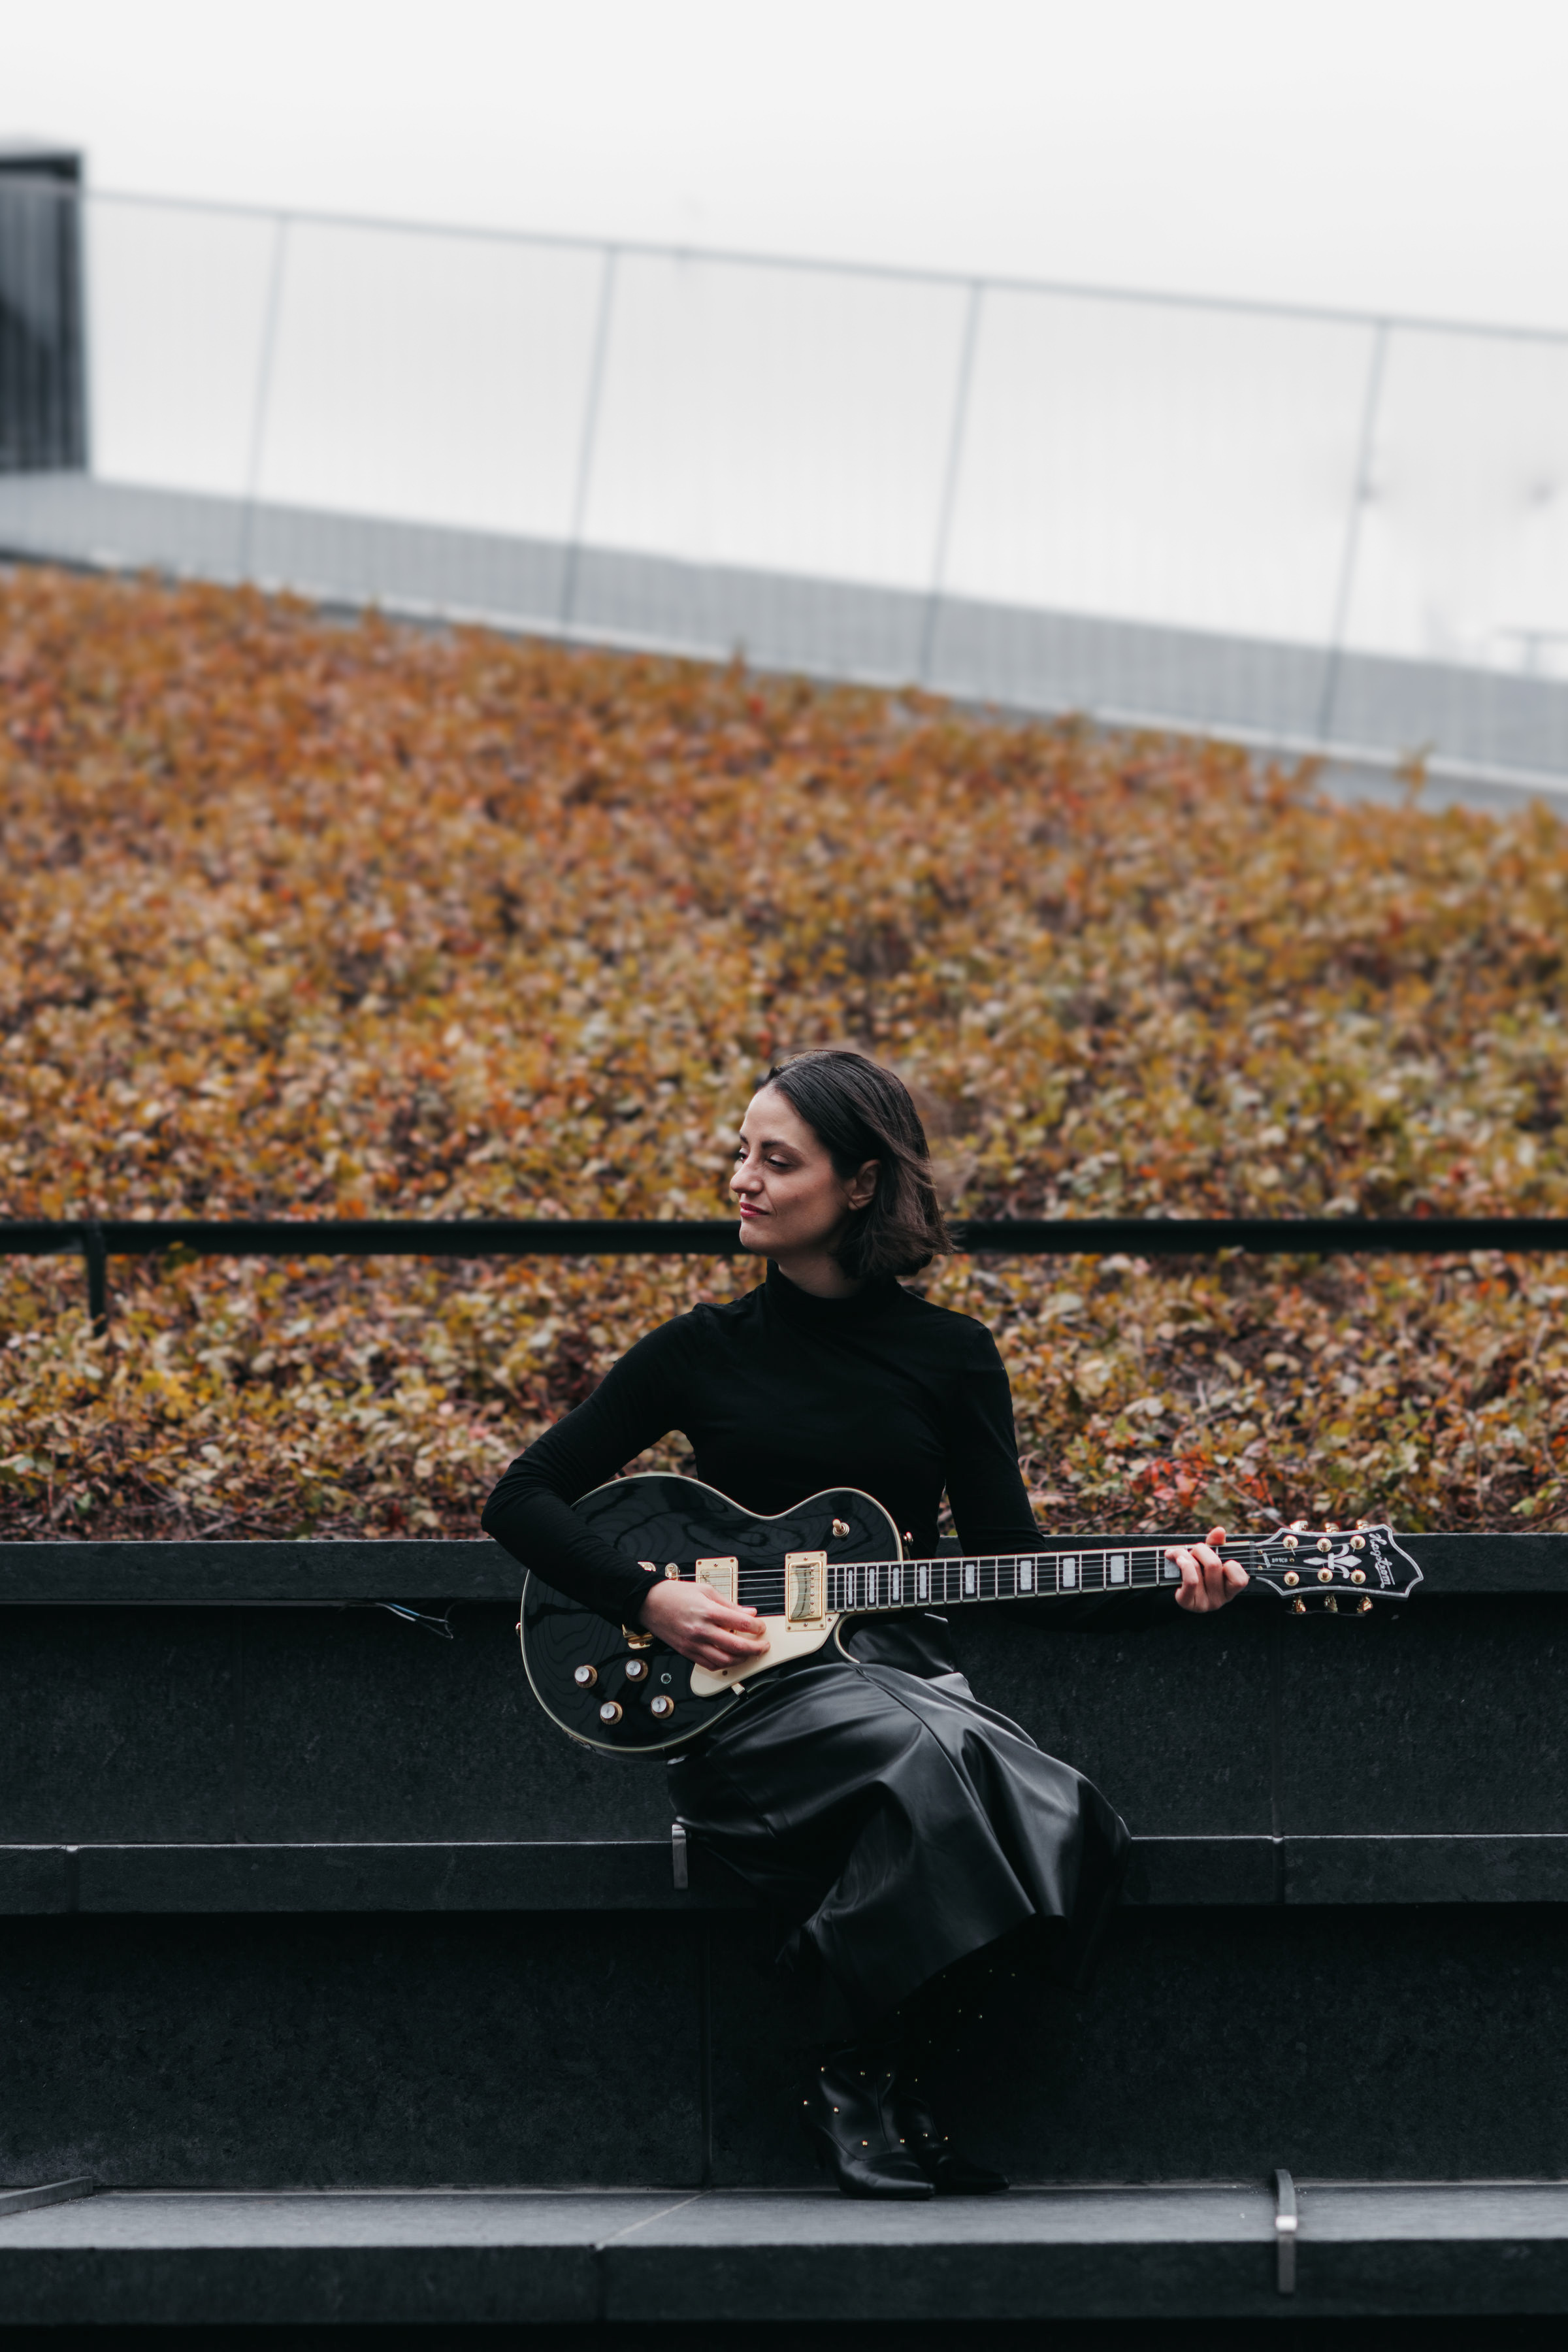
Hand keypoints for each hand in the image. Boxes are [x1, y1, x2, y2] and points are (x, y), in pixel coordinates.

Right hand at [637, 1578, 771, 1669]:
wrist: (649, 1603)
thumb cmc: (675, 1594)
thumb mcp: (706, 1590)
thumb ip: (730, 1604)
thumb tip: (749, 1613)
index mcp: (708, 1611)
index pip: (741, 1624)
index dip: (757, 1627)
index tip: (761, 1627)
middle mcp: (701, 1630)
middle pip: (737, 1647)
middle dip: (755, 1649)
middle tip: (763, 1646)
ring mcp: (693, 1644)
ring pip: (724, 1661)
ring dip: (741, 1660)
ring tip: (748, 1654)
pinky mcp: (686, 1652)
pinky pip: (709, 1665)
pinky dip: (723, 1664)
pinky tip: (729, 1658)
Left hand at [1166, 1525, 1248, 1611]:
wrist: (1174, 1589)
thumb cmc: (1196, 1573)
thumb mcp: (1208, 1559)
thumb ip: (1216, 1545)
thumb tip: (1220, 1531)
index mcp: (1229, 1590)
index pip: (1240, 1579)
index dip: (1231, 1564)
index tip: (1218, 1557)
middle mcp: (1219, 1600)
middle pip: (1214, 1564)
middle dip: (1200, 1550)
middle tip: (1192, 1551)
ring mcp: (1204, 1603)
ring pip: (1198, 1568)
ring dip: (1185, 1554)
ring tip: (1178, 1553)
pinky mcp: (1188, 1603)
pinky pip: (1191, 1580)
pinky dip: (1184, 1565)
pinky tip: (1176, 1560)